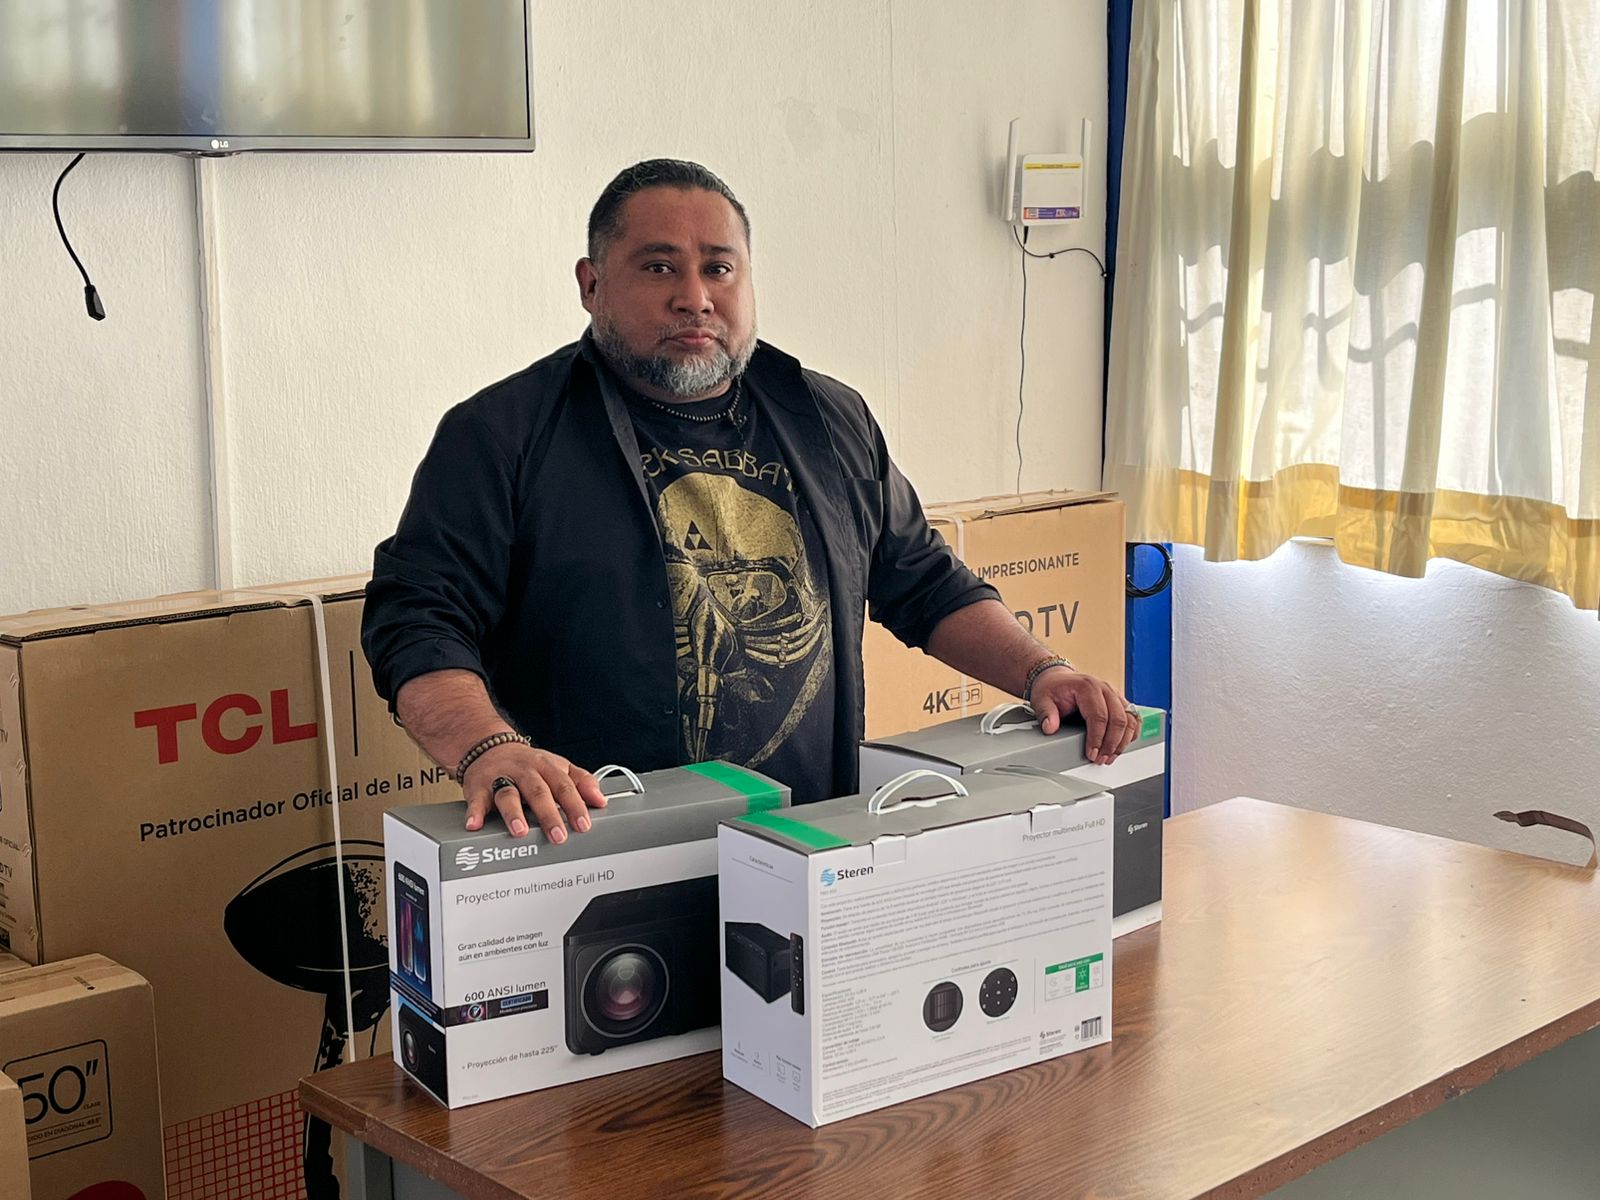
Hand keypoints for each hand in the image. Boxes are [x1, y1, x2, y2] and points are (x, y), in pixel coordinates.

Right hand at [461, 743, 607, 842]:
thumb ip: (581, 782)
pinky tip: (474, 825)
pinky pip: (476, 800)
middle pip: (538, 792)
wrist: (489, 746)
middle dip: (549, 815)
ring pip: (508, 794)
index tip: (584, 824)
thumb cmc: (528, 764)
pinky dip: (474, 813)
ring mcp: (501, 778)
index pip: (564, 786)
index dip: (575, 805)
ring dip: (514, 813)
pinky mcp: (479, 788)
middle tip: (558, 835)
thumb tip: (600, 800)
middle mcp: (525, 772)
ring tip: (520, 831)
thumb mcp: (558, 767)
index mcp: (547, 767)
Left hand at [1029, 668, 1138, 764]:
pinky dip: (1131, 734)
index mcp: (1088, 687)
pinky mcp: (1119, 702)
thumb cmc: (1052, 689)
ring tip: (1109, 757)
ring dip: (1122, 742)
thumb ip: (1046, 713)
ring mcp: (1115, 695)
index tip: (1091, 753)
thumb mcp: (1042, 699)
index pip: (1099, 716)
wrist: (1057, 679)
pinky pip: (1133, 718)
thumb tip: (1050, 727)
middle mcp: (1105, 689)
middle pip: (1118, 719)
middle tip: (1100, 759)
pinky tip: (1120, 746)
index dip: (1097, 738)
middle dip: (1111, 744)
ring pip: (1130, 719)